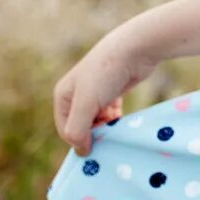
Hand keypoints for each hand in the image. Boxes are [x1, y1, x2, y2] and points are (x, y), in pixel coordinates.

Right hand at [52, 28, 159, 155]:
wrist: (135, 49)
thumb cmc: (106, 74)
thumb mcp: (86, 104)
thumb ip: (78, 129)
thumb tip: (80, 151)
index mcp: (63, 95)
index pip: (66, 130)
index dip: (80, 140)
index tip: (97, 144)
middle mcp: (76, 93)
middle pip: (82, 126)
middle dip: (95, 132)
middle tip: (108, 133)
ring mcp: (95, 91)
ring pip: (97, 120)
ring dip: (106, 125)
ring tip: (115, 121)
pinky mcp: (112, 90)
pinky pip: (110, 112)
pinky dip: (115, 117)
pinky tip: (120, 114)